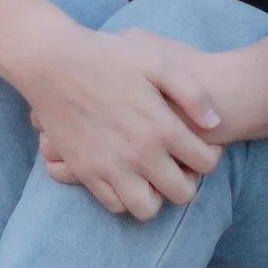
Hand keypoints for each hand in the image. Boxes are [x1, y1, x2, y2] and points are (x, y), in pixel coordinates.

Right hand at [23, 30, 226, 220]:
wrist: (52, 63)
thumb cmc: (107, 57)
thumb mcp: (157, 62)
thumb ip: (192, 93)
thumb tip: (215, 123)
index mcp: (162, 128)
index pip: (206, 164)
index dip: (212, 157)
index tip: (204, 146)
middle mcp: (139, 155)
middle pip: (182, 194)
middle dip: (189, 182)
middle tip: (181, 164)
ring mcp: (110, 168)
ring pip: (147, 210)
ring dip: (156, 196)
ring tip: (153, 174)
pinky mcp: (85, 172)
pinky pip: (113, 204)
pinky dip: (124, 196)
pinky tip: (127, 174)